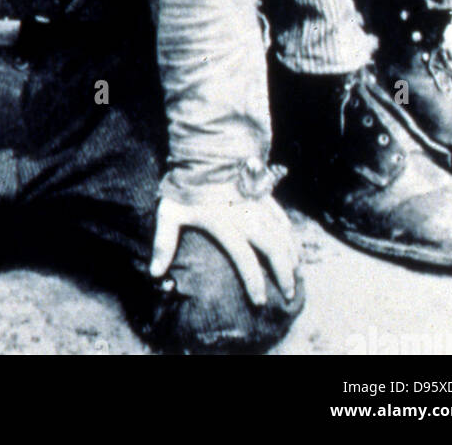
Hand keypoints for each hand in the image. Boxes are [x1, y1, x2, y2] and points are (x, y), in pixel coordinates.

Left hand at [150, 191, 297, 307]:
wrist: (203, 150)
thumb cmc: (184, 183)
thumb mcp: (170, 211)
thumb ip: (163, 243)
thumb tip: (154, 274)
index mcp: (225, 224)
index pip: (245, 259)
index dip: (254, 283)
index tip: (259, 302)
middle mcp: (247, 216)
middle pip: (274, 249)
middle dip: (285, 274)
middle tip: (288, 295)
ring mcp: (257, 204)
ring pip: (283, 234)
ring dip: (292, 256)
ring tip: (296, 276)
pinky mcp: (262, 194)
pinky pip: (282, 216)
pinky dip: (289, 233)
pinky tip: (292, 244)